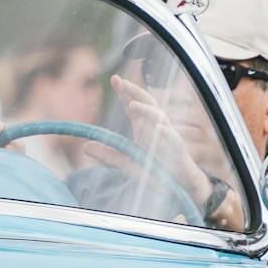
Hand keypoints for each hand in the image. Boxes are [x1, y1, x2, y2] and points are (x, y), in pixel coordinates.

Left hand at [107, 74, 212, 202]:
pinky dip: (165, 134)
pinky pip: (174, 141)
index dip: (126, 92)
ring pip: (160, 119)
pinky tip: (157, 128)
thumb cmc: (156, 171)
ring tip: (132, 105)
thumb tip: (85, 146)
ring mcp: (169, 139)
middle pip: (148, 105)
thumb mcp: (127, 164)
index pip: (134, 106)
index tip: (114, 79)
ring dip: (147, 111)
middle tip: (121, 83)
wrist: (181, 187)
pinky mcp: (179, 153)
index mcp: (145, 129)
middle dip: (135, 92)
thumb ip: (109, 155)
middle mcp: (157, 129)